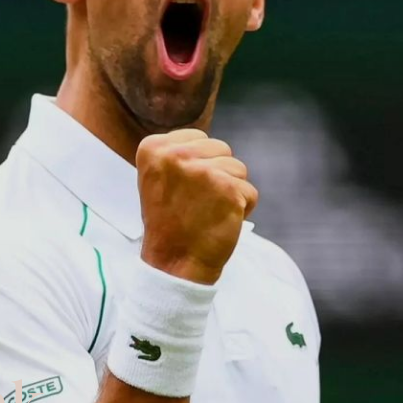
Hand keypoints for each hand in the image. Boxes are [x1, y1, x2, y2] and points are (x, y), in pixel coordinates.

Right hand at [136, 129, 257, 284]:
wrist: (173, 264)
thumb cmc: (168, 222)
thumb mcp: (158, 178)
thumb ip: (178, 153)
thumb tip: (207, 142)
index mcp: (153, 148)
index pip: (198, 137)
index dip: (196, 164)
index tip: (181, 190)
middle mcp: (176, 155)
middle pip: (220, 148)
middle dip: (216, 174)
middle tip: (196, 202)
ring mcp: (203, 171)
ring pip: (238, 168)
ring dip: (230, 190)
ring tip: (208, 212)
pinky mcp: (229, 189)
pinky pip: (249, 192)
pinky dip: (242, 209)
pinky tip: (220, 221)